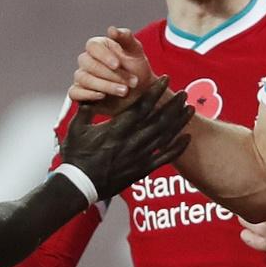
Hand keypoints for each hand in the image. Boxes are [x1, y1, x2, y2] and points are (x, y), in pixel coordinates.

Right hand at [61, 76, 192, 200]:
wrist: (79, 186)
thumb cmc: (76, 156)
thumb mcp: (75, 128)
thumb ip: (86, 108)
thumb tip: (91, 89)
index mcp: (116, 129)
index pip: (141, 107)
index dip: (155, 92)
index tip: (166, 80)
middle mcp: (131, 142)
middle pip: (158, 120)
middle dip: (173, 105)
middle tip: (184, 93)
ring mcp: (138, 157)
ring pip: (165, 136)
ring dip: (179, 122)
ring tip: (190, 109)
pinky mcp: (142, 170)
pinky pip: (164, 158)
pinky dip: (177, 148)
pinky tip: (188, 138)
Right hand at [69, 27, 157, 113]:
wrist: (141, 92)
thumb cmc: (136, 69)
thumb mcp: (135, 51)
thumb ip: (125, 38)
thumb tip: (111, 29)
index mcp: (99, 46)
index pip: (92, 46)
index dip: (104, 55)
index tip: (118, 64)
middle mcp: (87, 60)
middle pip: (89, 64)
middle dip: (111, 75)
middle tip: (131, 82)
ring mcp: (83, 77)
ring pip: (84, 79)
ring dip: (105, 86)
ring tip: (124, 91)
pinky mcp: (81, 94)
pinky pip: (74, 93)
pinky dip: (87, 94)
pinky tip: (102, 96)